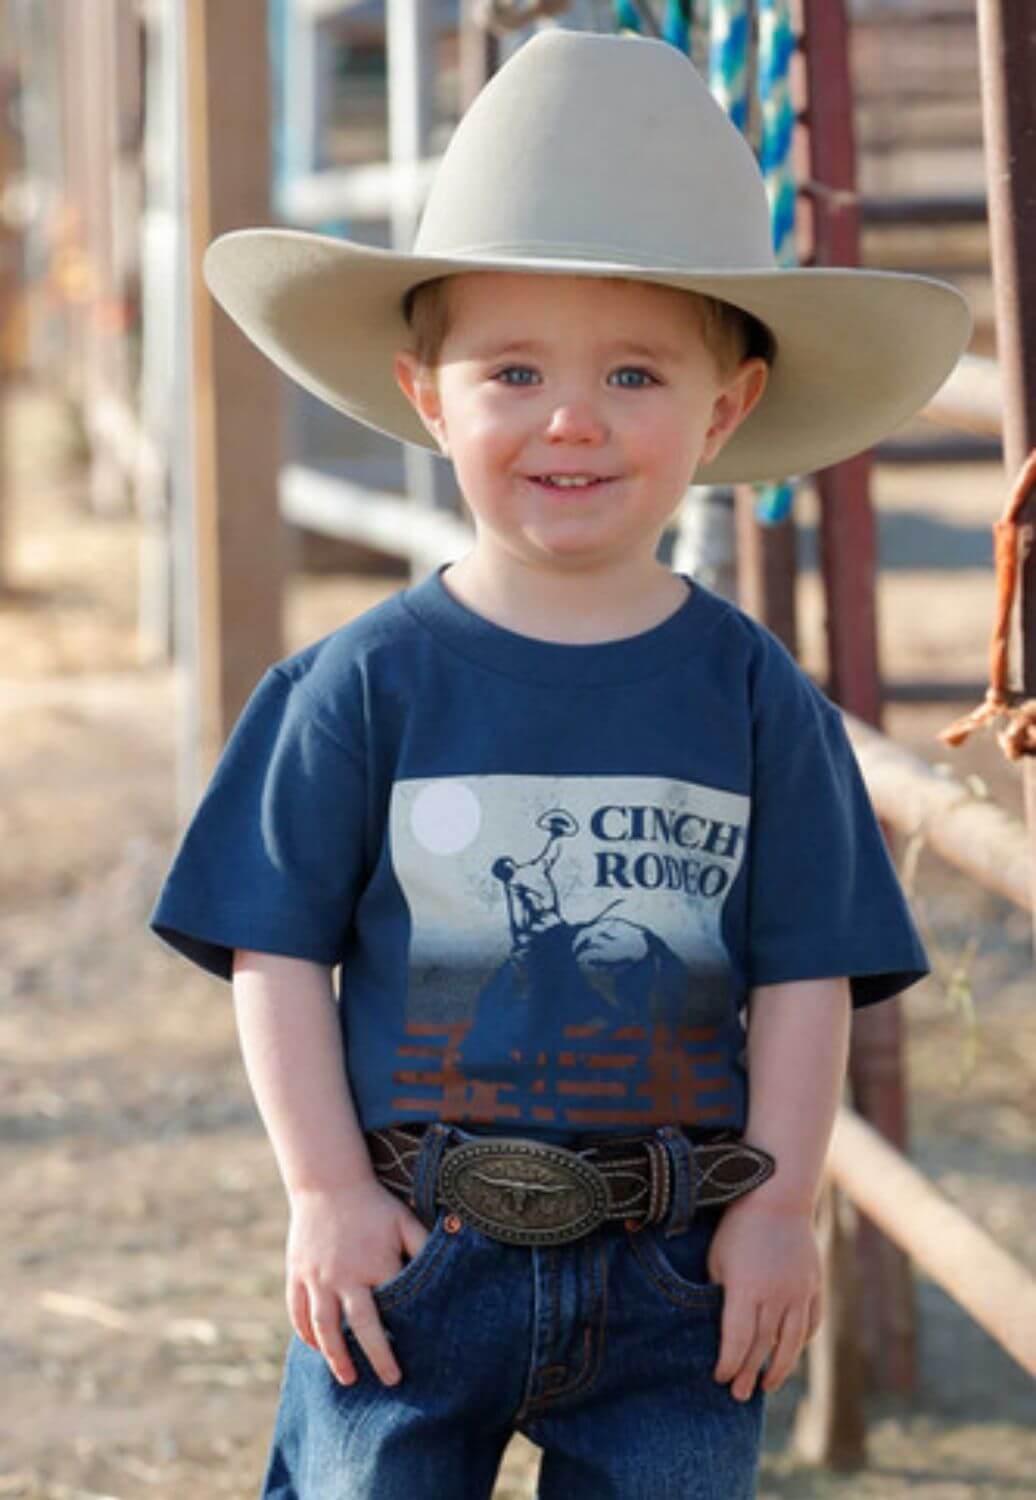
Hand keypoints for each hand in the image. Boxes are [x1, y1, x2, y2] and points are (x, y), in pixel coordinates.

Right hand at [285, 1177, 430, 1386]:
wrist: (328, 1181)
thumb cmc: (373, 1204)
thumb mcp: (403, 1220)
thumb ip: (425, 1246)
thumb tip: (451, 1266)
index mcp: (375, 1265)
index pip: (392, 1311)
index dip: (400, 1337)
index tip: (409, 1361)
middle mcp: (345, 1277)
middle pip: (358, 1327)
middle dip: (373, 1358)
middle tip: (387, 1383)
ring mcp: (317, 1277)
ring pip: (323, 1327)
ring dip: (334, 1356)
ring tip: (347, 1378)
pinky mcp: (297, 1273)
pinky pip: (298, 1311)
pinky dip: (305, 1333)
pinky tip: (315, 1347)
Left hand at [707, 1196, 822, 1401]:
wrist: (778, 1196)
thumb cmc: (739, 1227)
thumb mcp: (718, 1258)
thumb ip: (719, 1294)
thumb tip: (717, 1325)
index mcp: (746, 1288)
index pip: (737, 1339)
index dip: (729, 1363)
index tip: (721, 1378)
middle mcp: (776, 1295)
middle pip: (763, 1346)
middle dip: (749, 1373)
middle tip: (739, 1395)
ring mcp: (799, 1291)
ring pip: (791, 1342)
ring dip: (779, 1368)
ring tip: (767, 1385)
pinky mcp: (814, 1285)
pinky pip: (810, 1323)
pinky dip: (801, 1342)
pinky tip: (790, 1352)